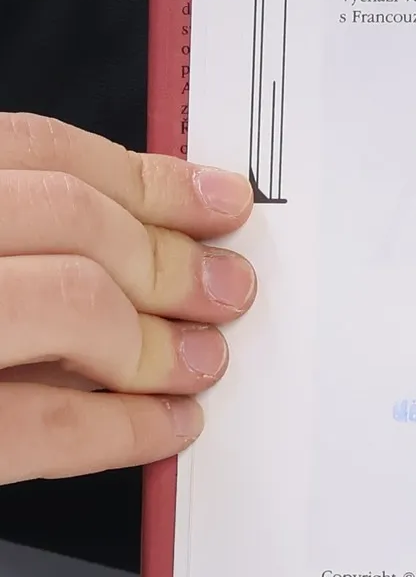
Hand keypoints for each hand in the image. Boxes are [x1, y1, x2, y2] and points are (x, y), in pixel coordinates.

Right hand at [0, 114, 254, 481]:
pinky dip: (125, 425)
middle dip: (170, 258)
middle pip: (70, 218)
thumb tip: (149, 241)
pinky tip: (167, 425)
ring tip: (202, 362)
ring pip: (71, 302)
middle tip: (228, 292)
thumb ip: (25, 241)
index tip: (221, 202)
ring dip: (159, 338)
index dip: (147, 178)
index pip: (37, 150)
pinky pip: (46, 422)